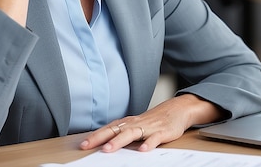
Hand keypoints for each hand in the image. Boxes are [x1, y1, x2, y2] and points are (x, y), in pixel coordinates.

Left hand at [80, 94, 224, 152]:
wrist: (177, 109)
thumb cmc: (154, 120)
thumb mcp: (137, 125)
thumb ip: (123, 133)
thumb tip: (104, 142)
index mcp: (128, 122)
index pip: (109, 128)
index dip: (95, 136)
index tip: (82, 144)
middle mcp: (136, 123)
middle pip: (115, 130)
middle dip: (100, 138)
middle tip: (87, 146)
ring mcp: (149, 128)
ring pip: (131, 133)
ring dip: (119, 141)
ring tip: (108, 149)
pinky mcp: (163, 132)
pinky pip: (155, 138)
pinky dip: (149, 143)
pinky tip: (143, 150)